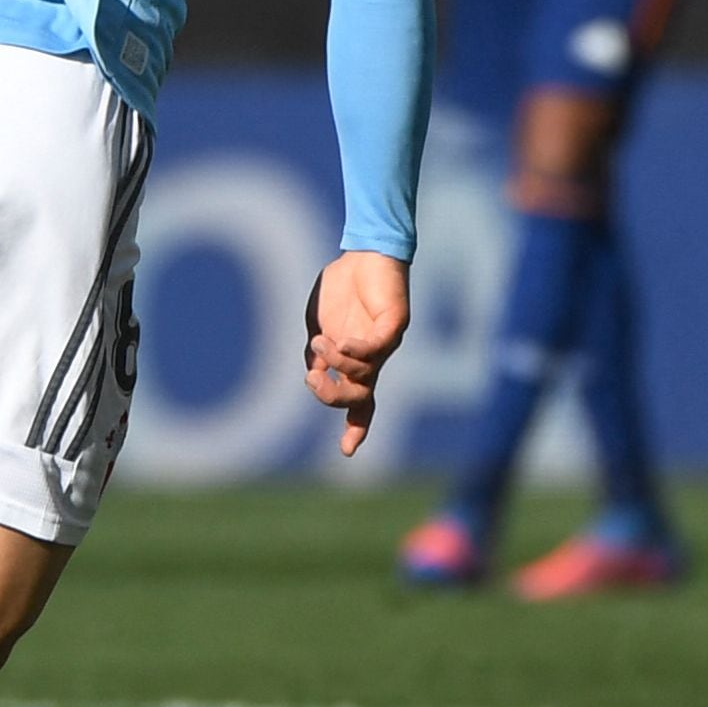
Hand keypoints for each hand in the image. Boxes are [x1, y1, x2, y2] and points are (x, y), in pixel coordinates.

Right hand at [302, 249, 410, 458]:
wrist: (362, 254)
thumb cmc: (340, 290)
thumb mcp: (318, 326)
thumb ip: (317, 354)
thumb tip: (315, 375)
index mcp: (354, 364)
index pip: (358, 404)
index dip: (354, 428)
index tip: (347, 452)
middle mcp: (373, 360)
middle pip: (359, 397)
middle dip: (332, 397)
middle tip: (313, 380)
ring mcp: (385, 344)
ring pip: (364, 373)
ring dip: (336, 361)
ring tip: (320, 340)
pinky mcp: (394, 324)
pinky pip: (378, 348)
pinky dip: (357, 350)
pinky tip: (343, 341)